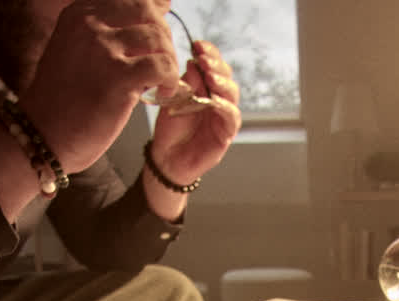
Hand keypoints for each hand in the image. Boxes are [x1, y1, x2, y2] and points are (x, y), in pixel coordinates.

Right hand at [17, 0, 180, 173]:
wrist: (42, 136)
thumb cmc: (63, 100)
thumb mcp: (77, 50)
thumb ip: (109, 31)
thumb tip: (160, 7)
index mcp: (79, 14)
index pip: (134, 0)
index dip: (154, 14)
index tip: (158, 35)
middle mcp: (89, 25)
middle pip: (149, 13)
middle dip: (164, 38)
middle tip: (162, 63)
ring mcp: (102, 49)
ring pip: (159, 38)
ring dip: (169, 61)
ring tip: (162, 82)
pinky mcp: (117, 77)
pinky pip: (162, 65)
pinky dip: (171, 80)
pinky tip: (163, 93)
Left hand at [146, 40, 242, 185]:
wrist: (166, 157)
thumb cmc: (171, 128)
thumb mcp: (174, 100)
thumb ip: (186, 83)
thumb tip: (194, 62)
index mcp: (205, 87)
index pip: (213, 65)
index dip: (209, 53)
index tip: (198, 45)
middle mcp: (218, 98)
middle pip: (226, 76)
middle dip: (216, 66)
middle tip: (204, 61)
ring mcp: (223, 115)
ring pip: (232, 94)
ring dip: (222, 84)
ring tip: (210, 78)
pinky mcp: (226, 134)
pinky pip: (232, 117)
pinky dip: (225, 107)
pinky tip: (215, 101)